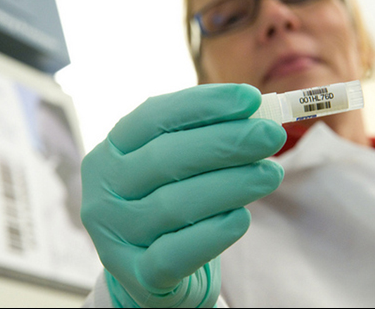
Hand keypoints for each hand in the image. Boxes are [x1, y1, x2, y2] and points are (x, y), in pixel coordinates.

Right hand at [81, 84, 285, 307]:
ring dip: (231, 184)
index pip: (153, 117)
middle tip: (271, 135)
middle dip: (226, 142)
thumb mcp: (178, 166)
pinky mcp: (135, 276)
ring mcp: (114, 235)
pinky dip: (211, 234)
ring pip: (174, 204)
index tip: (251, 98)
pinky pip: (174, 253)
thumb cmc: (171, 202)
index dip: (203, 105)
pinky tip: (241, 218)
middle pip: (166, 158)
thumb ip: (205, 136)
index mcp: (111, 151)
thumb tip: (254, 111)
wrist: (155, 272)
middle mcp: (103, 190)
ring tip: (271, 174)